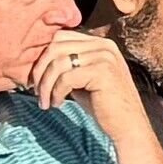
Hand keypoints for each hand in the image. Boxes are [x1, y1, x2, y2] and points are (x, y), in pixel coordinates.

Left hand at [29, 28, 153, 140]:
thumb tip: (39, 60)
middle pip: (56, 47)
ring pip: (58, 63)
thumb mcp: (83, 79)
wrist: (128, 126)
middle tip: (35, 90)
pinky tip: (57, 104)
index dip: (43, 57)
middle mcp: (104, 45)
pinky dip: (56, 92)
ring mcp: (105, 57)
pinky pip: (66, 78)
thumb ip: (68, 65)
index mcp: (101, 43)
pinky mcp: (102, 72)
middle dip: (40, 69)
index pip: (61, 37)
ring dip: (45, 85)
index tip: (37, 78)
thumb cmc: (103, 105)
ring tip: (45, 101)